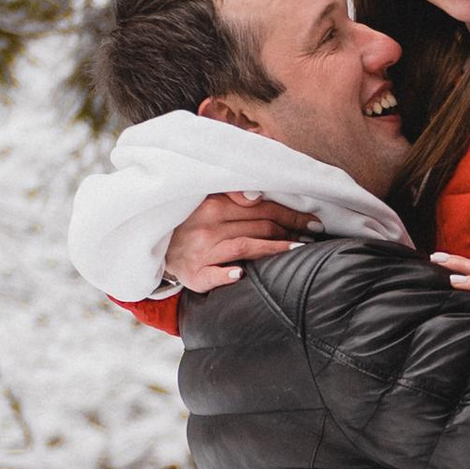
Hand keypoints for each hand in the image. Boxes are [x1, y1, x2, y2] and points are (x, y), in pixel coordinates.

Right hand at [163, 191, 314, 292]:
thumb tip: (258, 195)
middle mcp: (208, 226)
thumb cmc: (188, 223)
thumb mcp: (205, 200)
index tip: (314, 221)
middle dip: (291, 230)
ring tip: (298, 250)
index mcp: (214, 205)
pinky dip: (225, 274)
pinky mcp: (194, 274)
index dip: (291, 214)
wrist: (155, 246)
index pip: (262, 208)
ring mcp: (201, 251)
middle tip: (313, 235)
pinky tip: (240, 274)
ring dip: (273, 248)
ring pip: (245, 246)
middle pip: (259, 226)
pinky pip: (212, 275)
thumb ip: (232, 194)